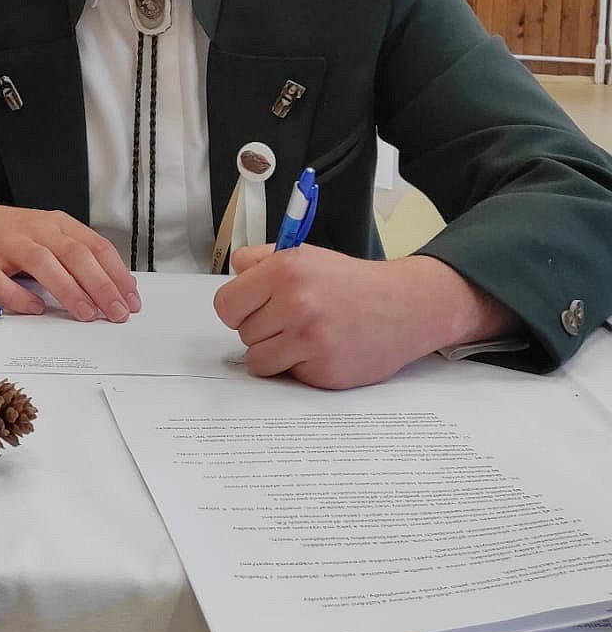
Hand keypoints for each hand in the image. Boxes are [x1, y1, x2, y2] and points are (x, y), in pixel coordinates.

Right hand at [0, 202, 140, 322]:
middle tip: (116, 313)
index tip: (131, 299)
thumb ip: (81, 256)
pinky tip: (36, 309)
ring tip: (86, 314)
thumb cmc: (13, 235)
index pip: (95, 246)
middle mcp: (34, 230)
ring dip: (68, 289)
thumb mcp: (50, 236)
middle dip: (100, 285)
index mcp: (56, 224)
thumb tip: (119, 286)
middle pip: (74, 254)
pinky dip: (19, 297)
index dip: (116, 274)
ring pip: (42, 263)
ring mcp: (6, 245)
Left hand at [214, 245, 518, 389]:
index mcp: (285, 270)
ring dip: (275, 352)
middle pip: (242, 333)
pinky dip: (299, 367)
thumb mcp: (305, 255)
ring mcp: (310, 340)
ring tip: (304, 335)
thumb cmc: (353, 283)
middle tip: (293, 318)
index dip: (239, 308)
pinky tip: (322, 349)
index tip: (254, 308)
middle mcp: (295, 303)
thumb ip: (262, 260)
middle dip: (262, 328)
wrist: (405, 306)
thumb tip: (234, 269)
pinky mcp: (324, 370)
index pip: (225, 305)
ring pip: (258, 360)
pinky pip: (286, 376)